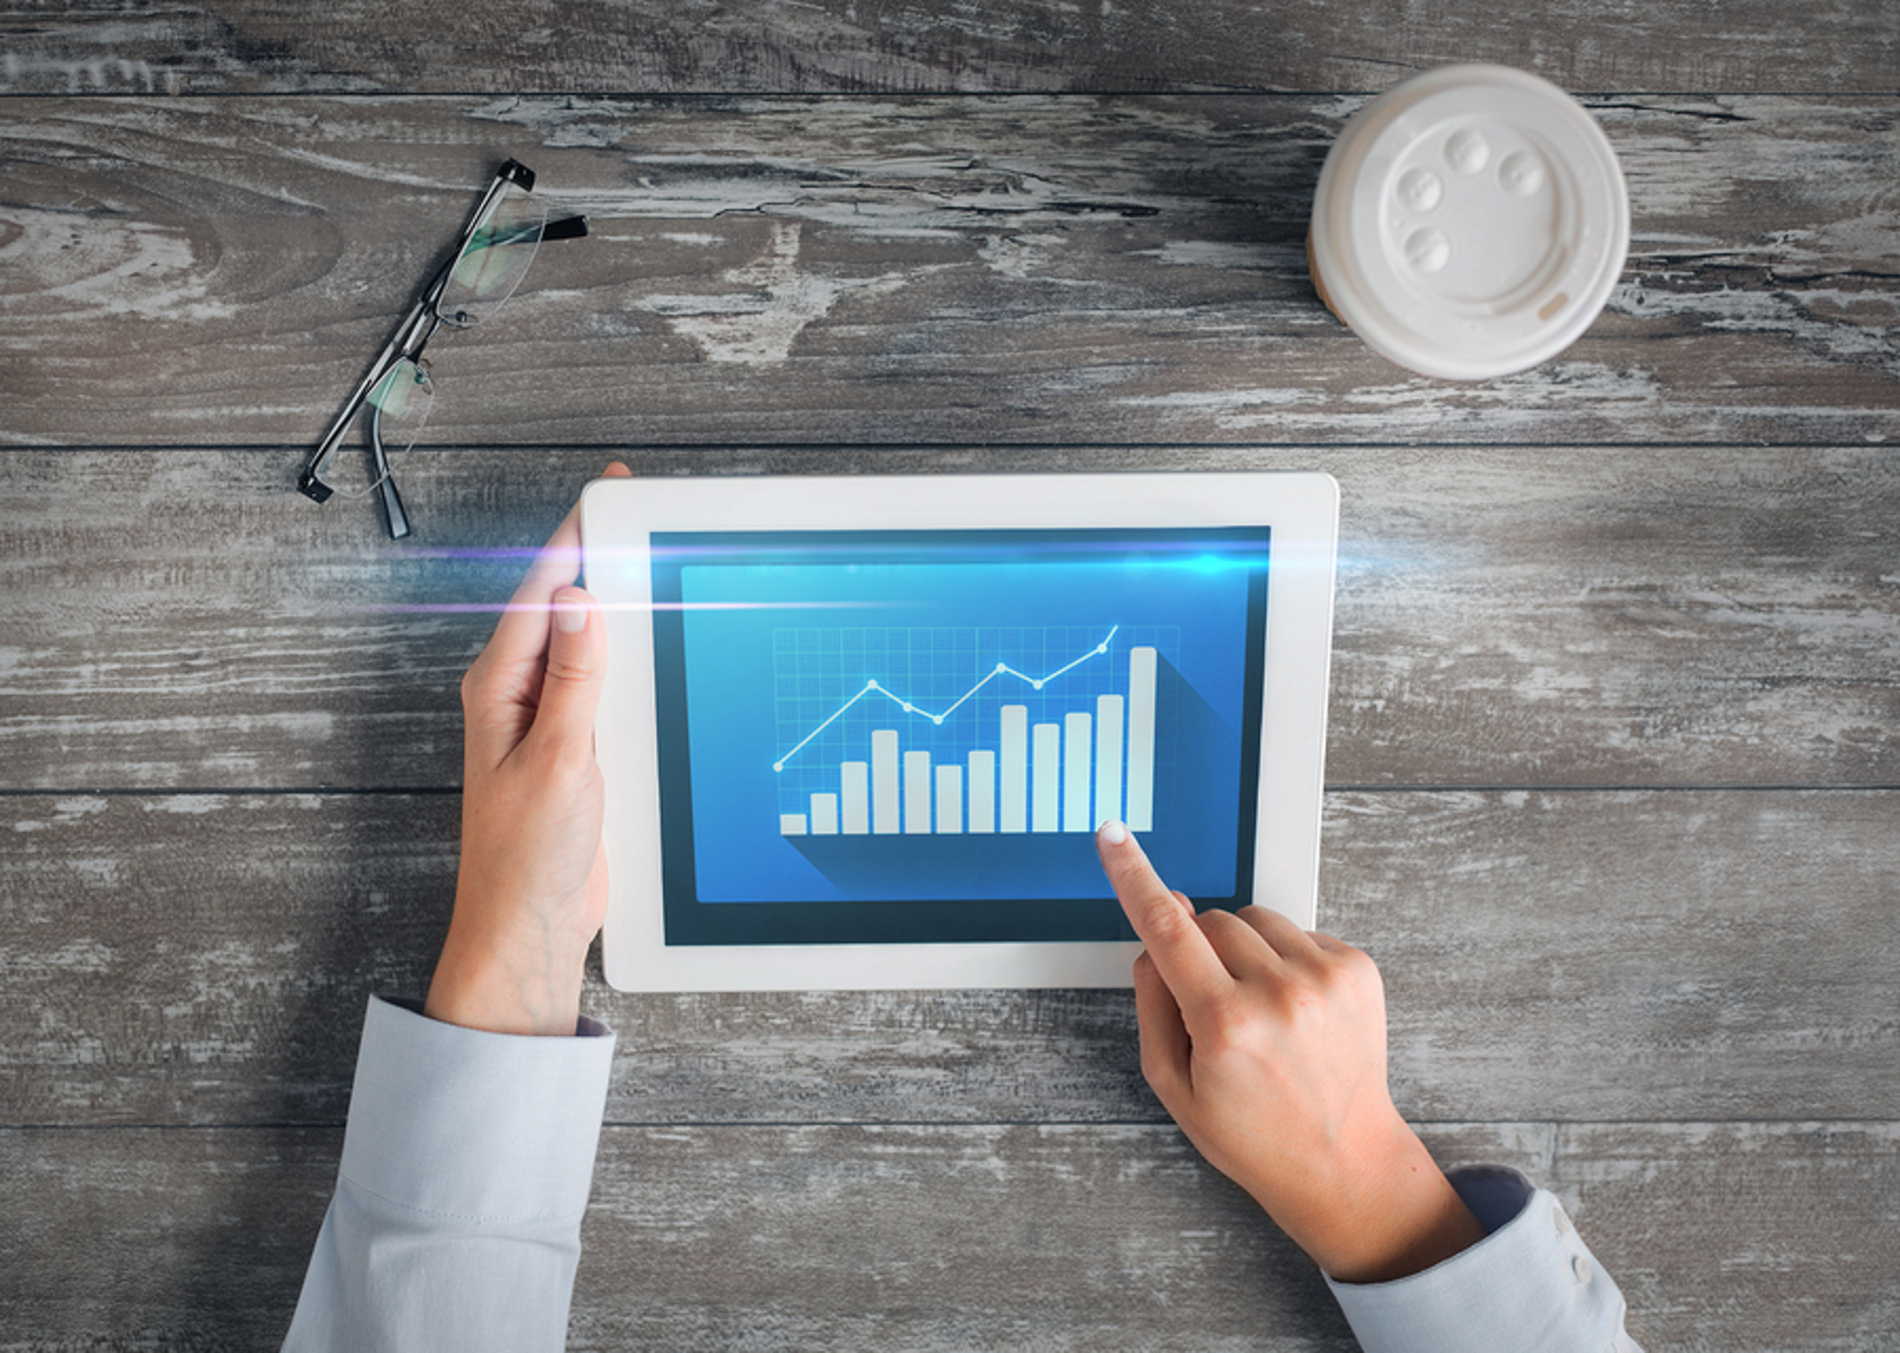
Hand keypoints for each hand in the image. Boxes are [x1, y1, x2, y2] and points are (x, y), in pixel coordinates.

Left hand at [424, 463, 631, 1035]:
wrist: (529, 927)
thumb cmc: (525, 858)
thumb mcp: (560, 760)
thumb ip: (574, 680)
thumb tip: (581, 602)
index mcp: (499, 688)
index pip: (541, 591)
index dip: (578, 538)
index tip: (610, 495)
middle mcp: (517, 695)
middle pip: (562, 606)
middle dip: (601, 557)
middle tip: (642, 514)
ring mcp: (545, 719)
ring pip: (584, 642)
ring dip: (616, 605)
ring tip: (652, 561)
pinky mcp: (571, 746)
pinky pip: (600, 682)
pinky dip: (626, 654)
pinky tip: (652, 644)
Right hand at [1095, 820, 1485, 1283]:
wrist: (1344, 1162)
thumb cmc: (1252, 1134)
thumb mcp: (1173, 1084)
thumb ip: (1153, 1003)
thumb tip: (1155, 939)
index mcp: (1226, 1025)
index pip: (1166, 929)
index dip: (1133, 876)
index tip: (1113, 835)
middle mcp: (1279, 994)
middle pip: (1210, 920)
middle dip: (1198, 949)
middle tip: (1212, 1005)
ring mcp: (1326, 978)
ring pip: (1254, 919)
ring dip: (1244, 950)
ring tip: (1259, 1011)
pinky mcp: (1358, 969)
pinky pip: (1298, 932)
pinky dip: (1285, 960)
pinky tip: (1293, 1011)